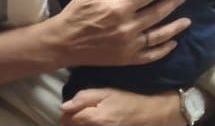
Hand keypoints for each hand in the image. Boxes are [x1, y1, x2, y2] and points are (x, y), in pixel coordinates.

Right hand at [53, 0, 189, 67]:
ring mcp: (129, 45)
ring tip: (187, 20)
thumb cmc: (76, 12)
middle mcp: (128, 27)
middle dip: (172, 3)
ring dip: (175, 27)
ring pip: (159, 35)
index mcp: (119, 7)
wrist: (64, 43)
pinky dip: (164, 50)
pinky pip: (151, 55)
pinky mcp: (127, 59)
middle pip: (157, 13)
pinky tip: (173, 43)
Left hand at [61, 88, 184, 125]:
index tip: (69, 108)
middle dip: (72, 121)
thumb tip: (64, 106)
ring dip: (80, 125)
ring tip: (85, 118)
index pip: (70, 120)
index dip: (67, 113)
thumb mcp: (106, 92)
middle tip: (77, 113)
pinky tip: (94, 122)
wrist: (150, 115)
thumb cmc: (128, 100)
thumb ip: (84, 98)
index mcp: (95, 119)